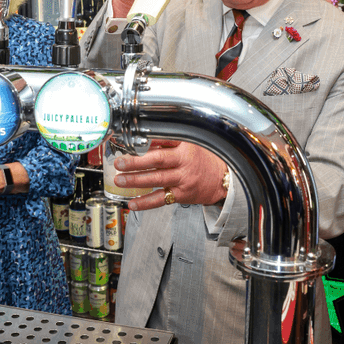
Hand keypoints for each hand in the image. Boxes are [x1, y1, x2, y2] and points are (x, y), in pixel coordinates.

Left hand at [113, 139, 227, 210]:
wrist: (223, 179)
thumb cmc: (202, 160)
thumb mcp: (189, 145)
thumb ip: (167, 143)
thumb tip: (140, 141)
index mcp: (184, 146)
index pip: (163, 140)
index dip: (145, 141)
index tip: (128, 142)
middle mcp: (183, 162)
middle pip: (157, 160)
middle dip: (136, 162)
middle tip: (120, 163)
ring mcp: (183, 179)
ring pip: (156, 179)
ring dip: (136, 180)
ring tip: (120, 180)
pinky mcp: (182, 194)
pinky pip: (161, 199)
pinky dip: (145, 202)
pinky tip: (133, 203)